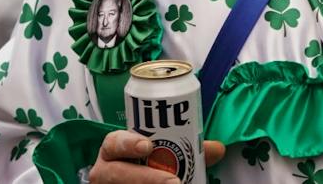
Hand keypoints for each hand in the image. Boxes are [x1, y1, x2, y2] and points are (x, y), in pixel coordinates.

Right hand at [89, 130, 225, 182]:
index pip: (113, 142)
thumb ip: (186, 150)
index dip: (128, 142)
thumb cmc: (145, 164)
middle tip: (173, 182)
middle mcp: (106, 170)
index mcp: (114, 150)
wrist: (133, 179)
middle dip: (146, 178)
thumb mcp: (160, 154)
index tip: (149, 145)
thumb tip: (217, 149)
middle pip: (117, 173)